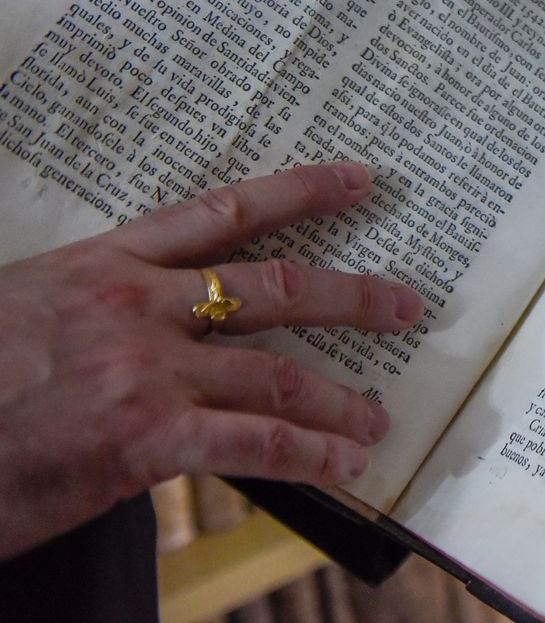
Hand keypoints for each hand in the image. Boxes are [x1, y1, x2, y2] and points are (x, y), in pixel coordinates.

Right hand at [0, 162, 422, 560]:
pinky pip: (255, 444)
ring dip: (340, 399)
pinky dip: (309, 455)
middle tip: (407, 306)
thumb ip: (96, 309)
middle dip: (354, 295)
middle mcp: (138, 306)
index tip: (358, 178)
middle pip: (276, 285)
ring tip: (376, 419)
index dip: (303, 189)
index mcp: (104, 264)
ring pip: (278, 374)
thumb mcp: (24, 312)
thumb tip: (158, 327)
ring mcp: (146, 370)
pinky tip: (343, 465)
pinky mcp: (144, 438)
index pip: (224, 211)